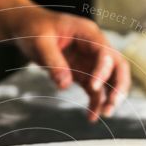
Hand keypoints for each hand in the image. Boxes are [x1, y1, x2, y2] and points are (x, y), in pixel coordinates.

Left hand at [11, 8, 129, 121]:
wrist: (26, 28)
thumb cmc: (34, 28)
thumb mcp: (40, 42)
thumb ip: (53, 62)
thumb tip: (64, 85)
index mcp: (87, 33)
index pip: (104, 52)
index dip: (103, 70)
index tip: (92, 87)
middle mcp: (94, 47)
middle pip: (117, 66)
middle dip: (118, 86)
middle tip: (111, 105)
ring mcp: (89, 61)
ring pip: (110, 80)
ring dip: (110, 97)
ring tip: (105, 114)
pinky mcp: (82, 73)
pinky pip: (94, 90)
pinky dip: (95, 103)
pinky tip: (91, 117)